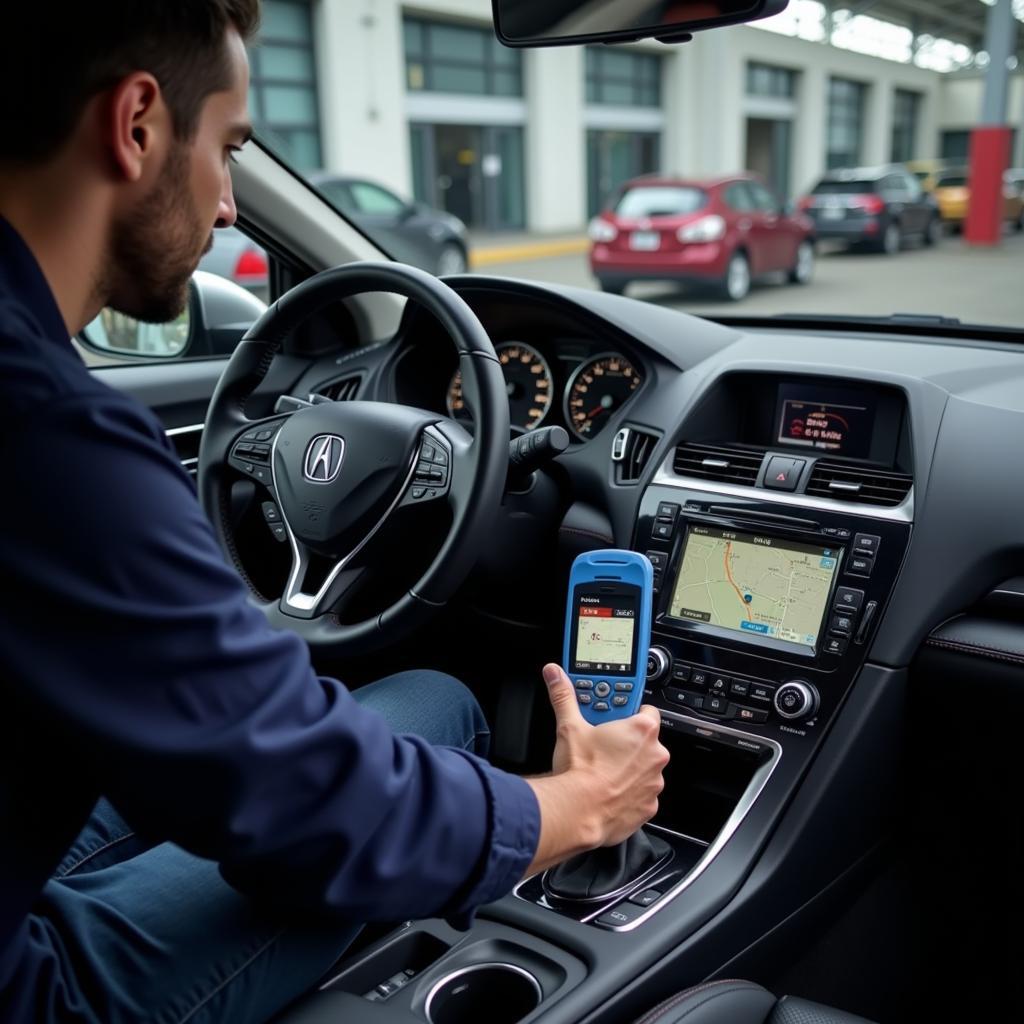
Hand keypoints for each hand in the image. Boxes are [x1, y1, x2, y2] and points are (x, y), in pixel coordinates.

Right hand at [524, 664, 669, 874]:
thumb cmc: (579, 770)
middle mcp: (655, 755)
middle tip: (603, 747)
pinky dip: (629, 794)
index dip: (629, 714)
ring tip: (603, 771)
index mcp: (642, 730)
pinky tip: (609, 791)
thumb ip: (564, 696)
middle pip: (645, 742)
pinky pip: (642, 795)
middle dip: (627, 744)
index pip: (646, 711)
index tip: (615, 719)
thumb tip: (555, 675)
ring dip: (629, 769)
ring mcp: (654, 783)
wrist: (578, 812)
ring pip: (644, 769)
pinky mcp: (649, 807)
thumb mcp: (569, 726)